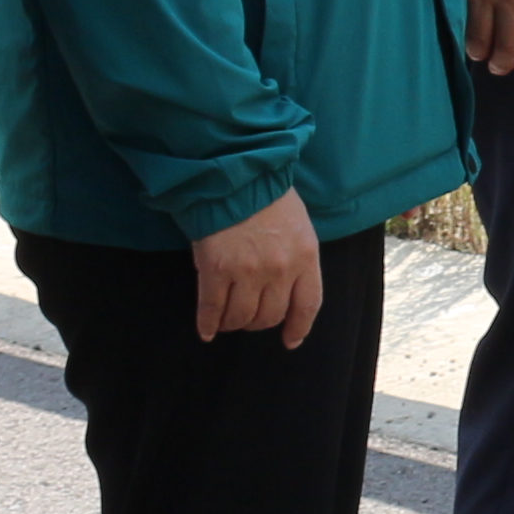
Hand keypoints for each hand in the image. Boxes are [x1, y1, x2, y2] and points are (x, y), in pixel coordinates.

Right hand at [192, 187, 325, 348]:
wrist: (233, 173)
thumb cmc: (265, 194)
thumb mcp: (297, 225)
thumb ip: (296, 256)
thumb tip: (288, 286)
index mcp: (305, 256)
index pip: (307, 305)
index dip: (298, 327)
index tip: (290, 340)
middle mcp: (280, 269)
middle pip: (271, 315)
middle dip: (259, 323)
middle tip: (248, 319)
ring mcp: (248, 271)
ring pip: (242, 316)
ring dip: (234, 323)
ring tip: (227, 321)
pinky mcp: (217, 270)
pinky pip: (213, 308)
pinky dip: (208, 324)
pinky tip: (206, 330)